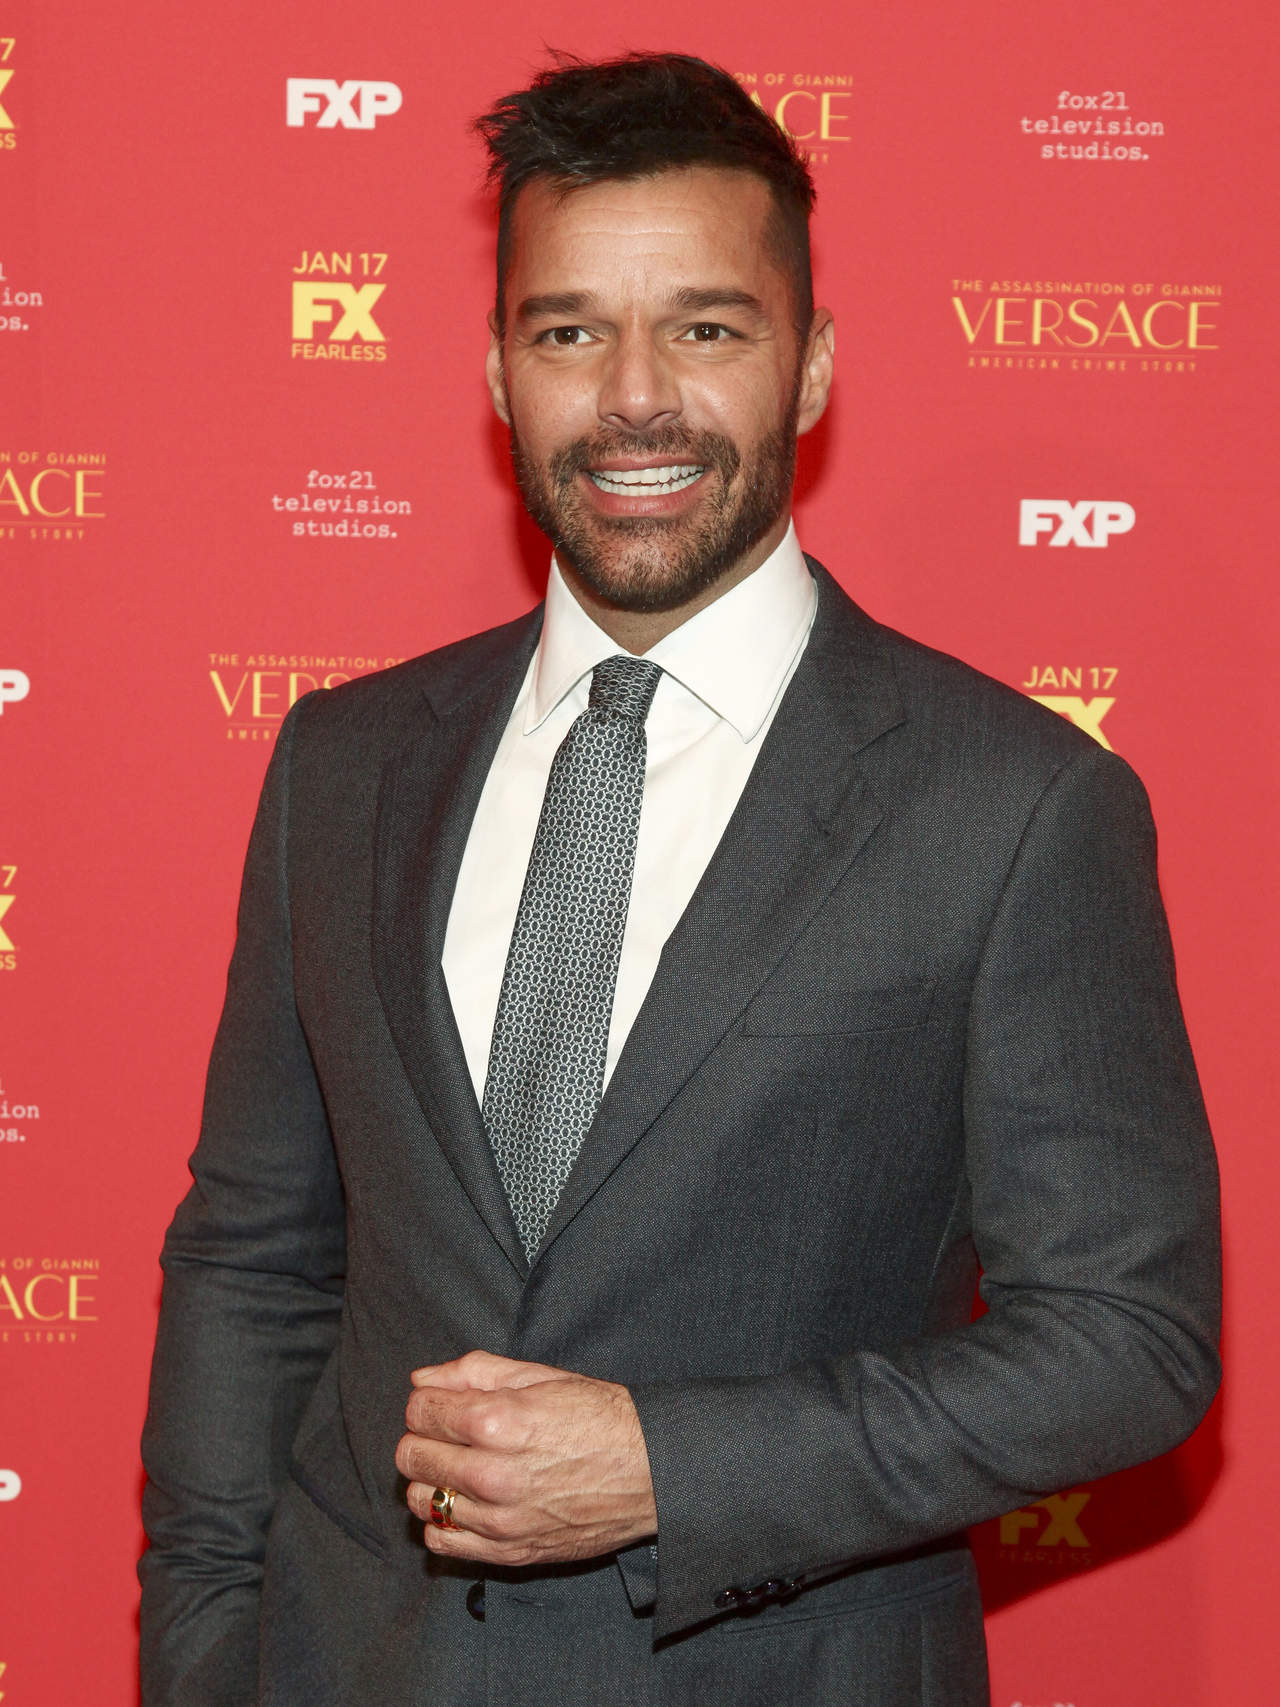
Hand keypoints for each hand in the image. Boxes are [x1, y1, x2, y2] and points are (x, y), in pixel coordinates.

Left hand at [395, 1349, 657, 1566]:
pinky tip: (466, 1503)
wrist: (650, 1471)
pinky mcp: (510, 1552)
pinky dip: (443, 1522)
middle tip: (450, 1434)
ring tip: (460, 1468)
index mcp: (497, 1421)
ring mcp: (499, 1519)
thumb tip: (421, 1381)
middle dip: (423, 1437)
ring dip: (431, 1480)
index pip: (420, 1410)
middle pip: (411, 1455)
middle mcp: (492, 1474)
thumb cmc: (598, 1416)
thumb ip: (474, 1372)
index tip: (444, 1403)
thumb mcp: (540, 1376)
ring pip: (421, 1501)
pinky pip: (442, 1543)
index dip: (427, 1401)